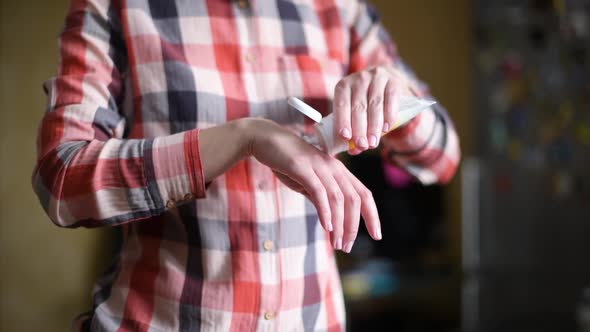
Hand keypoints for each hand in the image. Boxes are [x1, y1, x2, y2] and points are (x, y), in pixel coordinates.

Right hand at [246, 118, 381, 251]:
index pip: (364, 194)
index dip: (373, 216)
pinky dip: (325, 211)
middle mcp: (333, 167)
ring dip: (340, 224)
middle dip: (353, 226)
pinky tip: (326, 226)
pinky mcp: (302, 167)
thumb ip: (321, 198)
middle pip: (354, 199)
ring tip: (336, 243)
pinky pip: (319, 191)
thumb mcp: (308, 182)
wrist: (265, 139)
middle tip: (346, 247)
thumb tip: (331, 220)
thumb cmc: (287, 162)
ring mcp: (318, 166)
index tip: (377, 235)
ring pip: (338, 198)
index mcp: (339, 171)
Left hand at [333, 66, 412, 154]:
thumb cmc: (364, 102)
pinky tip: (386, 128)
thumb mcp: (354, 111)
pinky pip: (390, 99)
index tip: (345, 137)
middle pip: (358, 107)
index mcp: (343, 86)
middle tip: (362, 145)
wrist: (384, 83)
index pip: (341, 104)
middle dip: (360, 129)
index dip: (342, 121)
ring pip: (374, 105)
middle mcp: (358, 79)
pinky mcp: (392, 81)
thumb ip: (352, 129)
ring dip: (374, 126)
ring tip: (373, 142)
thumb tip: (353, 150)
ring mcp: (376, 78)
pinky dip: (388, 115)